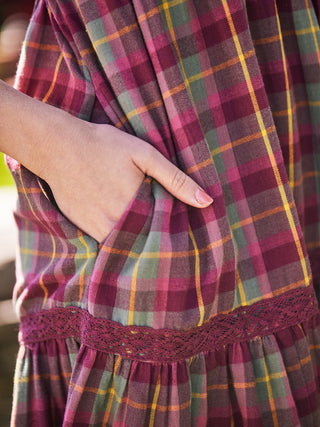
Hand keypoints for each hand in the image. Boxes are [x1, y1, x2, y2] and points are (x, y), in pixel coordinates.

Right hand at [40, 123, 213, 241]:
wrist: (58, 147)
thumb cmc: (103, 146)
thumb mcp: (144, 155)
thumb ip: (176, 179)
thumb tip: (206, 201)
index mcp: (139, 206)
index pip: (166, 231)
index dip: (175, 231)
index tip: (185, 233)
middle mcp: (119, 223)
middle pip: (147, 241)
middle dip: (159, 240)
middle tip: (171, 238)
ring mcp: (100, 229)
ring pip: (127, 246)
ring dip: (139, 242)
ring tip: (149, 234)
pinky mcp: (85, 229)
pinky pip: (108, 244)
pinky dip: (119, 240)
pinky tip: (125, 228)